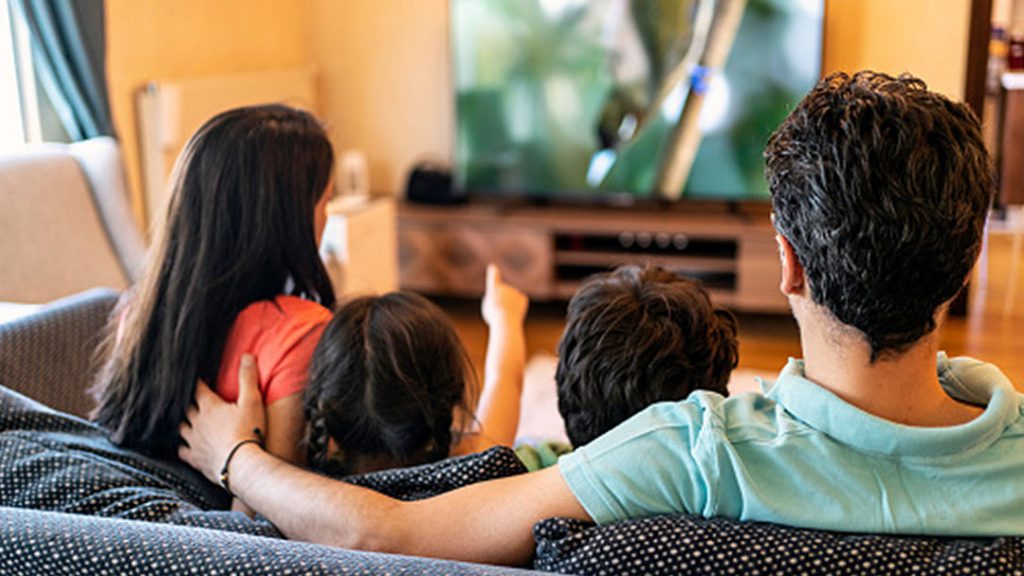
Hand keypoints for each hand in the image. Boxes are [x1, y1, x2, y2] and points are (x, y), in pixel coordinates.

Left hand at [179, 354, 266, 484]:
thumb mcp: (252, 401)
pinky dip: (182, 447)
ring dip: (183, 423)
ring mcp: (194, 441)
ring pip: (181, 428)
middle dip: (189, 403)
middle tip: (192, 399)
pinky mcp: (195, 459)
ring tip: (186, 420)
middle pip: (187, 408)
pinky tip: (184, 446)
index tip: (198, 379)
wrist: (242, 464)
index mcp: (210, 406)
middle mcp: (197, 422)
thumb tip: (246, 356)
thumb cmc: (248, 431)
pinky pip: (182, 451)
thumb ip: (248, 378)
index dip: (198, 383)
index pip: (198, 389)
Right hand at [481, 264, 528, 327]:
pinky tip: (515, 312)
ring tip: (506, 314)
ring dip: (509, 308)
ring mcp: (515, 291)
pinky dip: (517, 309)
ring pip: (511, 301)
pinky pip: (519, 303)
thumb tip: (504, 299)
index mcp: (494, 288)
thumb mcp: (489, 309)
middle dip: (501, 304)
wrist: (506, 319)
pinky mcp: (523, 297)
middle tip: (499, 312)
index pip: (494, 278)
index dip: (493, 273)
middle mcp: (505, 287)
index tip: (493, 267)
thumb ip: (495, 301)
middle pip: (502, 297)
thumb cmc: (494, 316)